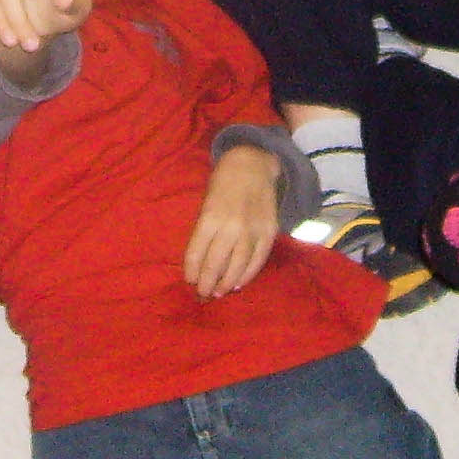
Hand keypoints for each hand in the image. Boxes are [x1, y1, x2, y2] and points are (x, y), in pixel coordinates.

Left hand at [184, 143, 281, 298]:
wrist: (253, 164)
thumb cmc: (223, 182)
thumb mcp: (206, 201)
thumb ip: (204, 229)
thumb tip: (200, 261)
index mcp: (210, 217)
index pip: (196, 253)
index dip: (192, 271)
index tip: (190, 281)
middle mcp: (231, 226)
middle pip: (215, 264)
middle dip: (206, 283)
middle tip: (202, 294)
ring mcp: (252, 230)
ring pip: (237, 267)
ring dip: (226, 284)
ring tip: (219, 292)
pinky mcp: (268, 232)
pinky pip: (257, 261)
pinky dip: (247, 275)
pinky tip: (238, 283)